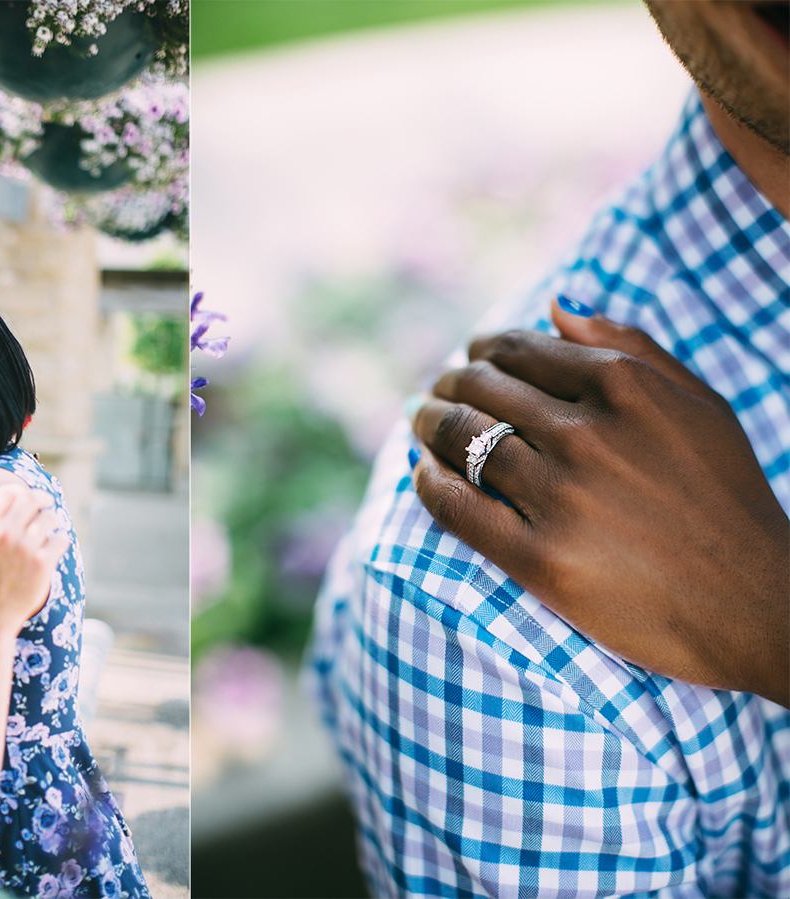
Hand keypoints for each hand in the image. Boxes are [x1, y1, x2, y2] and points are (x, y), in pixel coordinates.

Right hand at [0, 484, 68, 631]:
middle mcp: (3, 533)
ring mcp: (23, 548)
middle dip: (42, 502)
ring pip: (50, 518)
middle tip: (47, 507)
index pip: (9, 493)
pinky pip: (61, 539)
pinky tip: (53, 549)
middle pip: (32, 500)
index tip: (32, 498)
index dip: (22, 492)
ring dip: (52, 522)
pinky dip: (60, 542)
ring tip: (48, 532)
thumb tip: (1, 491)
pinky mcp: (41, 564)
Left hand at [410, 297, 788, 705]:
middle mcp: (586, 434)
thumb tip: (555, 305)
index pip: (518, 351)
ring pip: (462, 441)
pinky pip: (457, 507)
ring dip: (429, 425)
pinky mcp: (539, 558)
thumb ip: (628, 346)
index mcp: (623, 386)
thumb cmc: (728, 498)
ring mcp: (560, 496)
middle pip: (481, 390)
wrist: (757, 605)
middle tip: (434, 391)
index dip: (481, 351)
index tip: (467, 358)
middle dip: (447, 384)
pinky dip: (427, 483)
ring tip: (420, 422)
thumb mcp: (698, 405)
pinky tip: (422, 473)